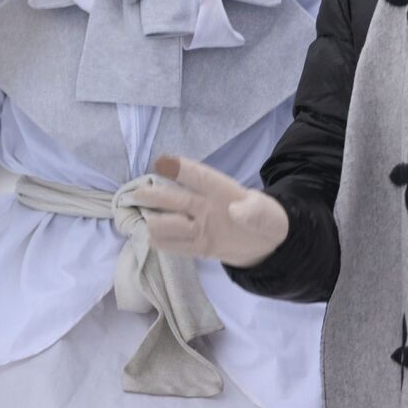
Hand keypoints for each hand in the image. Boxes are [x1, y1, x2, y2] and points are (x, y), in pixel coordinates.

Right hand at [132, 156, 288, 267]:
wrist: (267, 244)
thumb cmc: (268, 220)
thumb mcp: (271, 217)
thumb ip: (257, 212)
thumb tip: (237, 210)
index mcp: (223, 192)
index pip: (200, 177)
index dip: (182, 169)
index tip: (160, 162)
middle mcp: (204, 206)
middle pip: (175, 198)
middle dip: (155, 194)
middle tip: (136, 194)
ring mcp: (197, 225)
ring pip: (168, 220)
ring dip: (158, 223)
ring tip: (151, 226)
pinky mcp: (195, 245)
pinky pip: (172, 243)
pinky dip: (160, 241)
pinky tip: (151, 239)